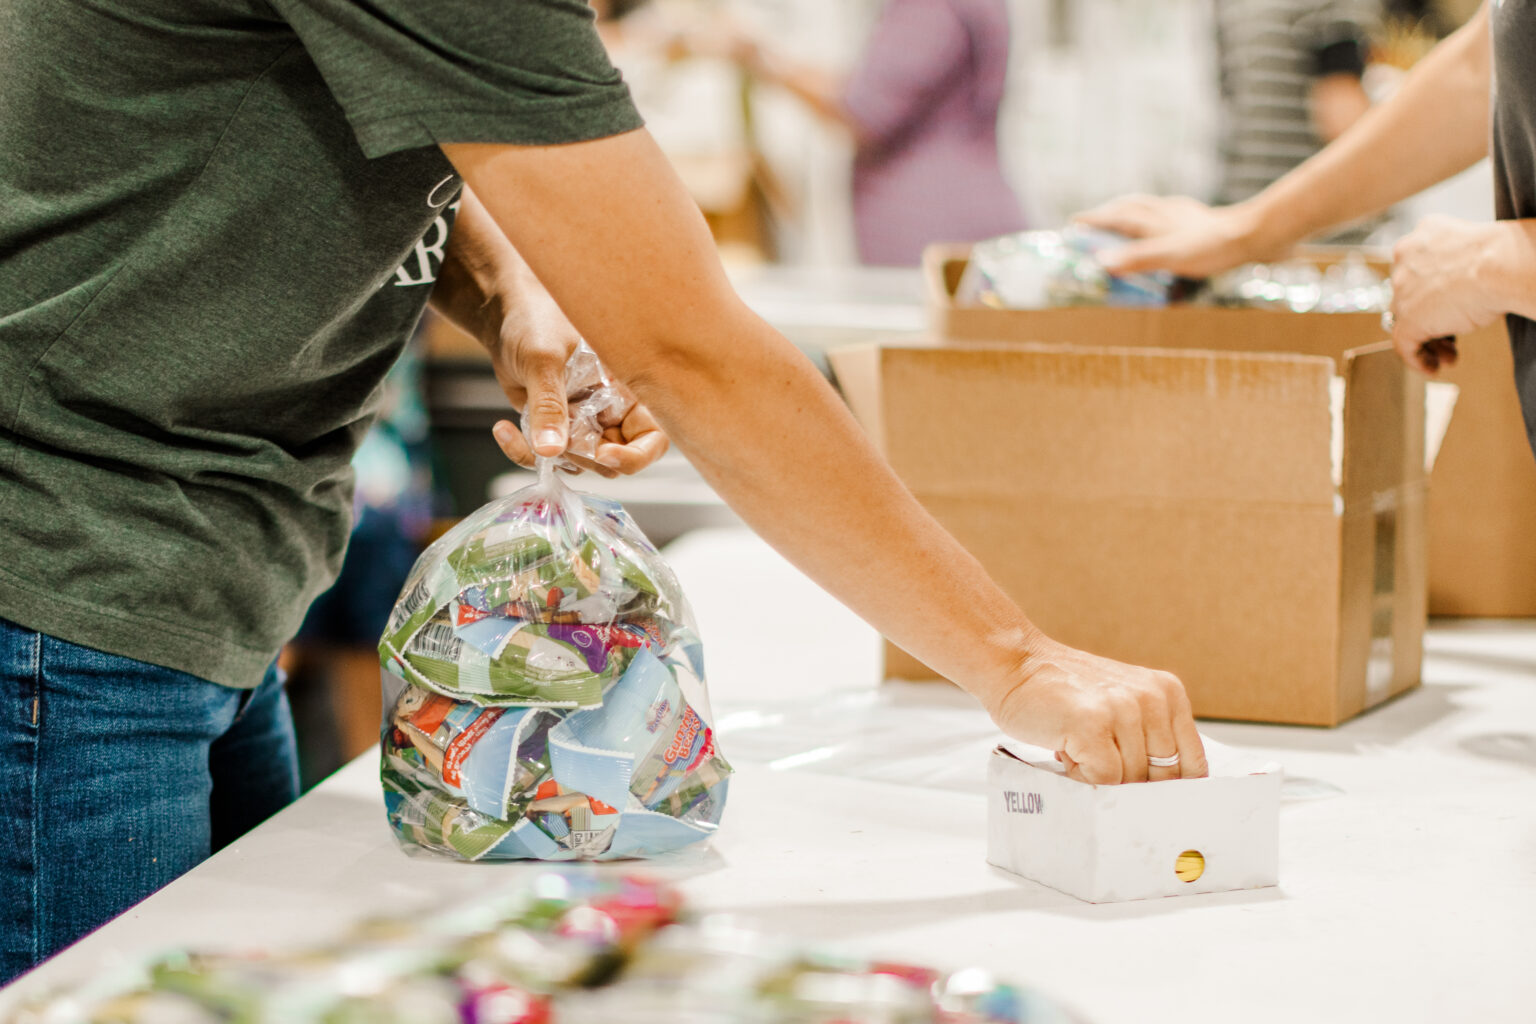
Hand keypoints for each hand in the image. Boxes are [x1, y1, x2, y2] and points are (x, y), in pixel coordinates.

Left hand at [482, 283, 668, 477]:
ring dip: (551, 455)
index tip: (603, 453)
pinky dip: (523, 452)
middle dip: (582, 456)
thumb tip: (550, 448)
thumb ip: (549, 405)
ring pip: (579, 464)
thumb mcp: (545, 360)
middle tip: (554, 434)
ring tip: (527, 424)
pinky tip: (504, 429)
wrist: (506, 319)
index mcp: (628, 392)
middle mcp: (610, 413)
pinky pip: (546, 458)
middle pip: (613, 462)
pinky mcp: (554, 430)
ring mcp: (582, 424)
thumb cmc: (536, 322)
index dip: (636, 456)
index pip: (652, 440)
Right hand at [982, 635, 1207, 783]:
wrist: (1014, 663)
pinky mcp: (1093, 725)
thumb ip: (1148, 736)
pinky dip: (1081, 776)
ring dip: (1099, 776)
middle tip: (1098, 761)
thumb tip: (1164, 796)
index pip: (1193, 763)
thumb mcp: (1122, 702)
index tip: (1153, 800)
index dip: (1172, 789)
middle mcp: (1152, 698)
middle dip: (1128, 782)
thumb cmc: (1064, 692)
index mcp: (1168, 693)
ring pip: (1130, 781)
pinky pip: (1103, 779)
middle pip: (1161, 777)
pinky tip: (1065, 751)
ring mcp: (1123, 710)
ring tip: (1076, 747)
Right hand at [1074, 195, 1285, 278]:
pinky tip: (1167, 223)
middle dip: (1108, 212)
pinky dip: (1158, 216)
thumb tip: (1100, 262)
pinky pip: (1170, 214)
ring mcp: (1184, 214)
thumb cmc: (1213, 247)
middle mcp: (1165, 213)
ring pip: (1150, 207)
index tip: (1072, 224)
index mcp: (1154, 220)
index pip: (1115, 217)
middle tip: (1093, 220)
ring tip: (1124, 217)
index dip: (1092, 221)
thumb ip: (1136, 259)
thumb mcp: (1170, 257)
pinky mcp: (1201, 219)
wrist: (1255, 234)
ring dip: (1132, 210)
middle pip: (1130, 207)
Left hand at [1388, 216, 1508, 373]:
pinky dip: (1416, 359)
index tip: (1447, 306)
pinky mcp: (1408, 318)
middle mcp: (1405, 259)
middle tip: (1449, 335)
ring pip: (1406, 320)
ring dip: (1428, 340)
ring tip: (1449, 353)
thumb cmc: (1502, 255)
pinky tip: (1433, 367)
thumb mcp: (1474, 251)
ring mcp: (1403, 290)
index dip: (1430, 293)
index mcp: (1423, 237)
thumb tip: (1464, 286)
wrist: (1501, 265)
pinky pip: (1404, 345)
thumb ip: (1455, 264)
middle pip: (1408, 296)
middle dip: (1430, 318)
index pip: (1416, 270)